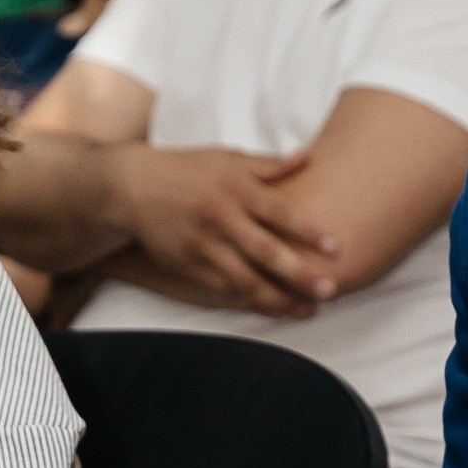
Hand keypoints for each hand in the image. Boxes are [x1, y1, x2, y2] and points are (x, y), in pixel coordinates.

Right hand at [115, 144, 337, 313]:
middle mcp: (220, 218)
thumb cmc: (187, 169)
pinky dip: (250, 302)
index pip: (278, 211)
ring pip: (244, 279)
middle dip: (299, 273)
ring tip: (307, 310)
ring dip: (278, 298)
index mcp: (235, 187)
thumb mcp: (226, 157)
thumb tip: (307, 157)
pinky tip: (274, 310)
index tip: (335, 247)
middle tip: (330, 289)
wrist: (132, 186)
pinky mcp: (188, 265)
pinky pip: (223, 289)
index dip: (308, 230)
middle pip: (265, 251)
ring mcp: (203, 245)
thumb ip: (268, 164)